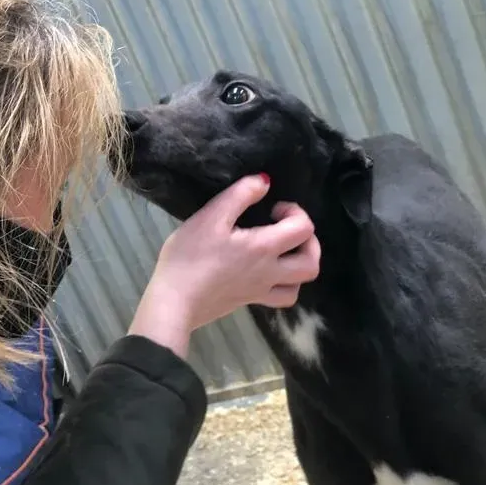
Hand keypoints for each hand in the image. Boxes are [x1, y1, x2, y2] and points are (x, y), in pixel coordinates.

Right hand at [128, 174, 320, 356]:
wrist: (173, 302)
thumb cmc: (188, 258)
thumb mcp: (209, 217)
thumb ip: (240, 195)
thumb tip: (264, 182)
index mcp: (263, 247)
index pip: (303, 228)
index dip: (295, 211)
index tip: (272, 208)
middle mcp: (270, 271)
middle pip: (311, 262)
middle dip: (307, 240)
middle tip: (285, 230)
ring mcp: (260, 291)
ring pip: (300, 284)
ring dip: (300, 265)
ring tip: (282, 253)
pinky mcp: (248, 301)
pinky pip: (280, 298)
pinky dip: (284, 286)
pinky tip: (268, 275)